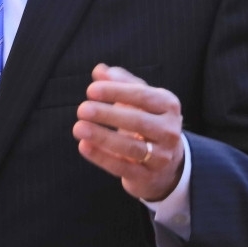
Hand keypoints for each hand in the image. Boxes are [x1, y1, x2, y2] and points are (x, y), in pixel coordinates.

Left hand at [73, 63, 183, 201]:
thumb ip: (120, 82)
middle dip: (107, 115)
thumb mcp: (138, 99)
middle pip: (137, 121)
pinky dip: (102, 157)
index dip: (116, 92)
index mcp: (168, 106)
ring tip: (78, 128)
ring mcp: (161, 156)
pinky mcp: (148, 176)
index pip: (142, 96)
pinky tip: (83, 146)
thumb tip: (100, 70)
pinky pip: (123, 167)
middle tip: (82, 109)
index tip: (90, 90)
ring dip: (102, 137)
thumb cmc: (146, 120)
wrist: (166, 162)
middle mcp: (169, 131)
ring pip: (131, 147)